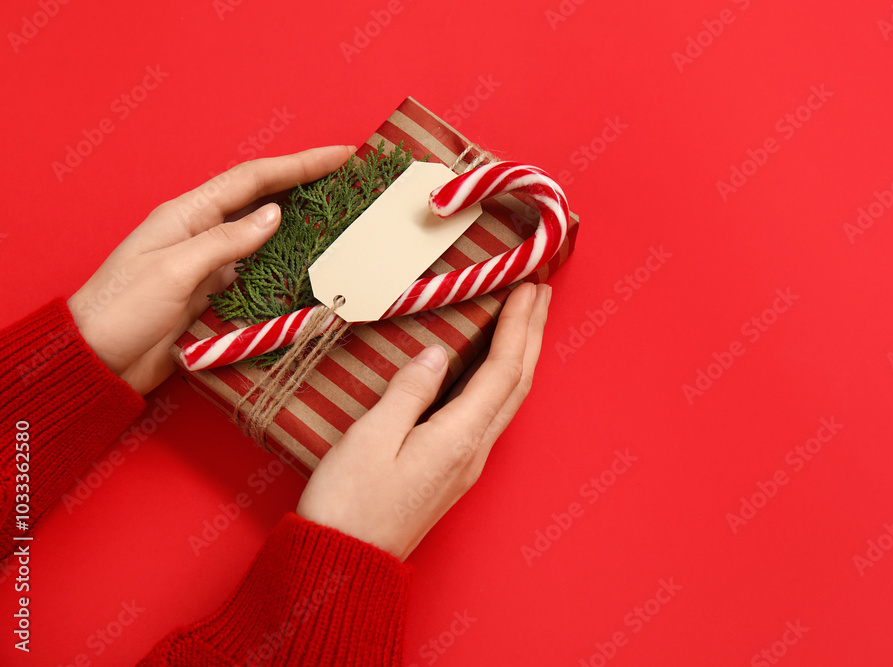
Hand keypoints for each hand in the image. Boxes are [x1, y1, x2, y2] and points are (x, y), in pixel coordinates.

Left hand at [67, 146, 354, 394]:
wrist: (96, 359)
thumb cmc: (122, 309)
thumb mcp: (174, 270)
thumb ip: (226, 242)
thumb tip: (275, 214)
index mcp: (188, 214)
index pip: (253, 179)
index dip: (300, 164)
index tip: (341, 155)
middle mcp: (202, 232)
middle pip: (263, 199)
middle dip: (306, 185)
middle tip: (349, 180)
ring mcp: (210, 264)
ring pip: (266, 234)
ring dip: (302, 223)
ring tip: (341, 217)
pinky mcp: (214, 295)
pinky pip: (259, 271)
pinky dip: (286, 263)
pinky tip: (309, 264)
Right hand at [297, 282, 551, 560]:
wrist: (345, 563)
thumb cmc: (349, 504)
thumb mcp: (370, 439)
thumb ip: (408, 392)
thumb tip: (437, 354)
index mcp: (457, 438)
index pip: (502, 370)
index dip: (517, 326)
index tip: (527, 287)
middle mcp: (473, 451)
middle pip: (516, 383)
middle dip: (531, 334)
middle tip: (541, 291)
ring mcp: (465, 463)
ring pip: (507, 399)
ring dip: (521, 355)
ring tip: (526, 321)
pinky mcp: (451, 470)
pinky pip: (490, 414)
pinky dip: (501, 379)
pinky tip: (493, 370)